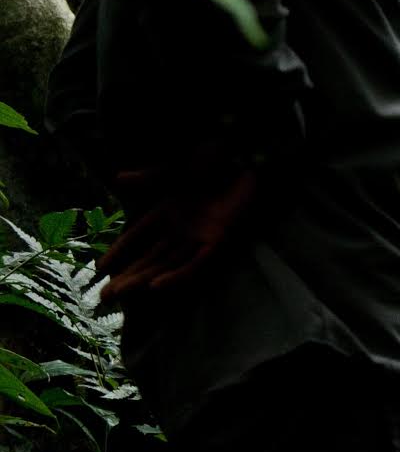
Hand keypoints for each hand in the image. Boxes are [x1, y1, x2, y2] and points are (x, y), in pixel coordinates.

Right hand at [97, 156, 259, 305]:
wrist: (246, 155)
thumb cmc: (214, 159)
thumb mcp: (174, 168)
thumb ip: (147, 177)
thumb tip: (117, 179)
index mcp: (170, 211)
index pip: (138, 236)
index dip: (120, 252)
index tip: (100, 269)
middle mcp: (183, 228)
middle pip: (150, 257)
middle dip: (127, 276)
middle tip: (103, 296)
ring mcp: (200, 236)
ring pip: (168, 264)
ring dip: (144, 279)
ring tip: (120, 294)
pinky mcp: (221, 241)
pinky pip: (197, 263)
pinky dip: (177, 275)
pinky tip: (156, 287)